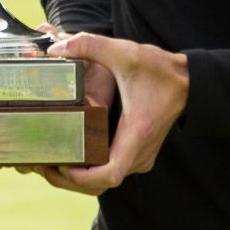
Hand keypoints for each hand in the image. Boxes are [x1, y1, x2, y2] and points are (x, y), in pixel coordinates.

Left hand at [38, 32, 187, 195]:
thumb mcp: (125, 53)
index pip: (109, 174)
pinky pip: (111, 171)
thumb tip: (56, 49)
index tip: (60, 166)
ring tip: (50, 164)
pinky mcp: (137, 153)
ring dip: (79, 179)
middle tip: (42, 166)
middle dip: (70, 180)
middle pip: (102, 184)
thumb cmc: (159, 70)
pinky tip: (70, 156)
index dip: (81, 177)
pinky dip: (90, 171)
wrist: (187, 81)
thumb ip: (90, 45)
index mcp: (136, 134)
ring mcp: (140, 157)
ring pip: (105, 181)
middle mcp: (140, 153)